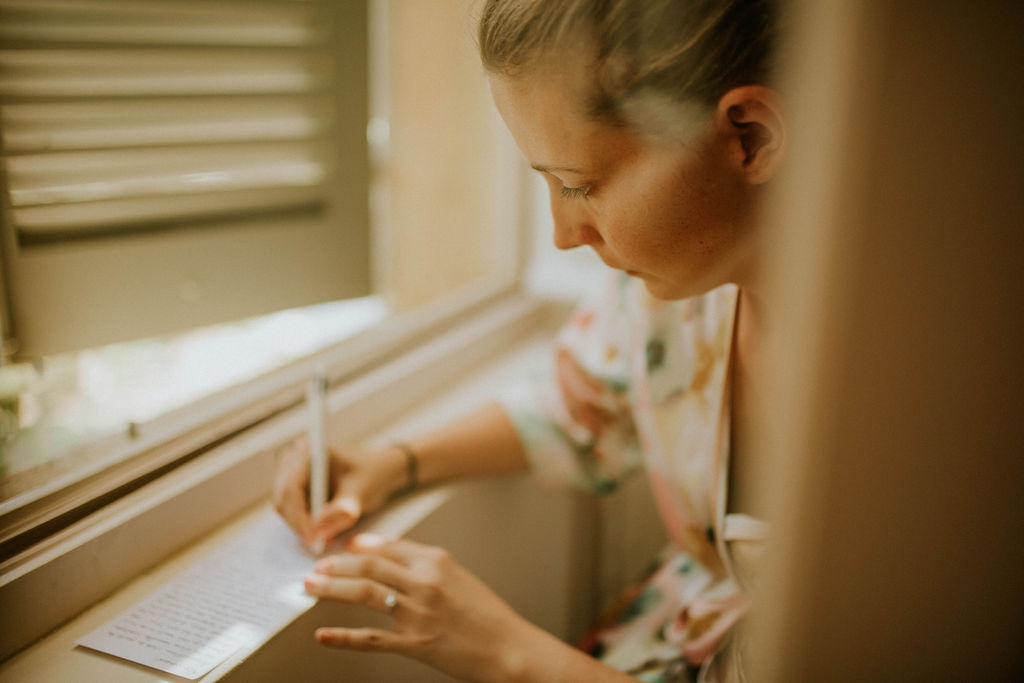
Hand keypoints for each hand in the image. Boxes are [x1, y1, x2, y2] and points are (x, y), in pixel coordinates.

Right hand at [272, 438, 406, 547]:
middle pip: (284, 499)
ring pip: (285, 507)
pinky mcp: (293, 484)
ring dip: (301, 525)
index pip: (292, 489)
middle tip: (318, 544)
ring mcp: (291, 470)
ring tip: (325, 538)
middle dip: (299, 524)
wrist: (378, 470)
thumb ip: (340, 511)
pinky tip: (323, 531)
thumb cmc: (371, 476)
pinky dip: (304, 522)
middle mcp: (295, 457)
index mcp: (310, 451)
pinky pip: (291, 509)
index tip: (312, 540)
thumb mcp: (360, 494)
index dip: (298, 518)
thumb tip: (316, 532)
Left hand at [303, 534, 540, 682]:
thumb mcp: (459, 577)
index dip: (358, 547)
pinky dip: (342, 637)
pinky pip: (370, 638)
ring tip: (309, 588)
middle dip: (336, 565)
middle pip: (369, 566)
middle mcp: (425, 582)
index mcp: (437, 561)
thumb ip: (426, 566)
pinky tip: (323, 635)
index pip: (388, 547)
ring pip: (364, 593)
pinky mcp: (415, 644)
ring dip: (331, 589)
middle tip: (315, 567)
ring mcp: (418, 613)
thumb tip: (387, 558)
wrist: (510, 648)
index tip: (340, 549)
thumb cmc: (487, 616)